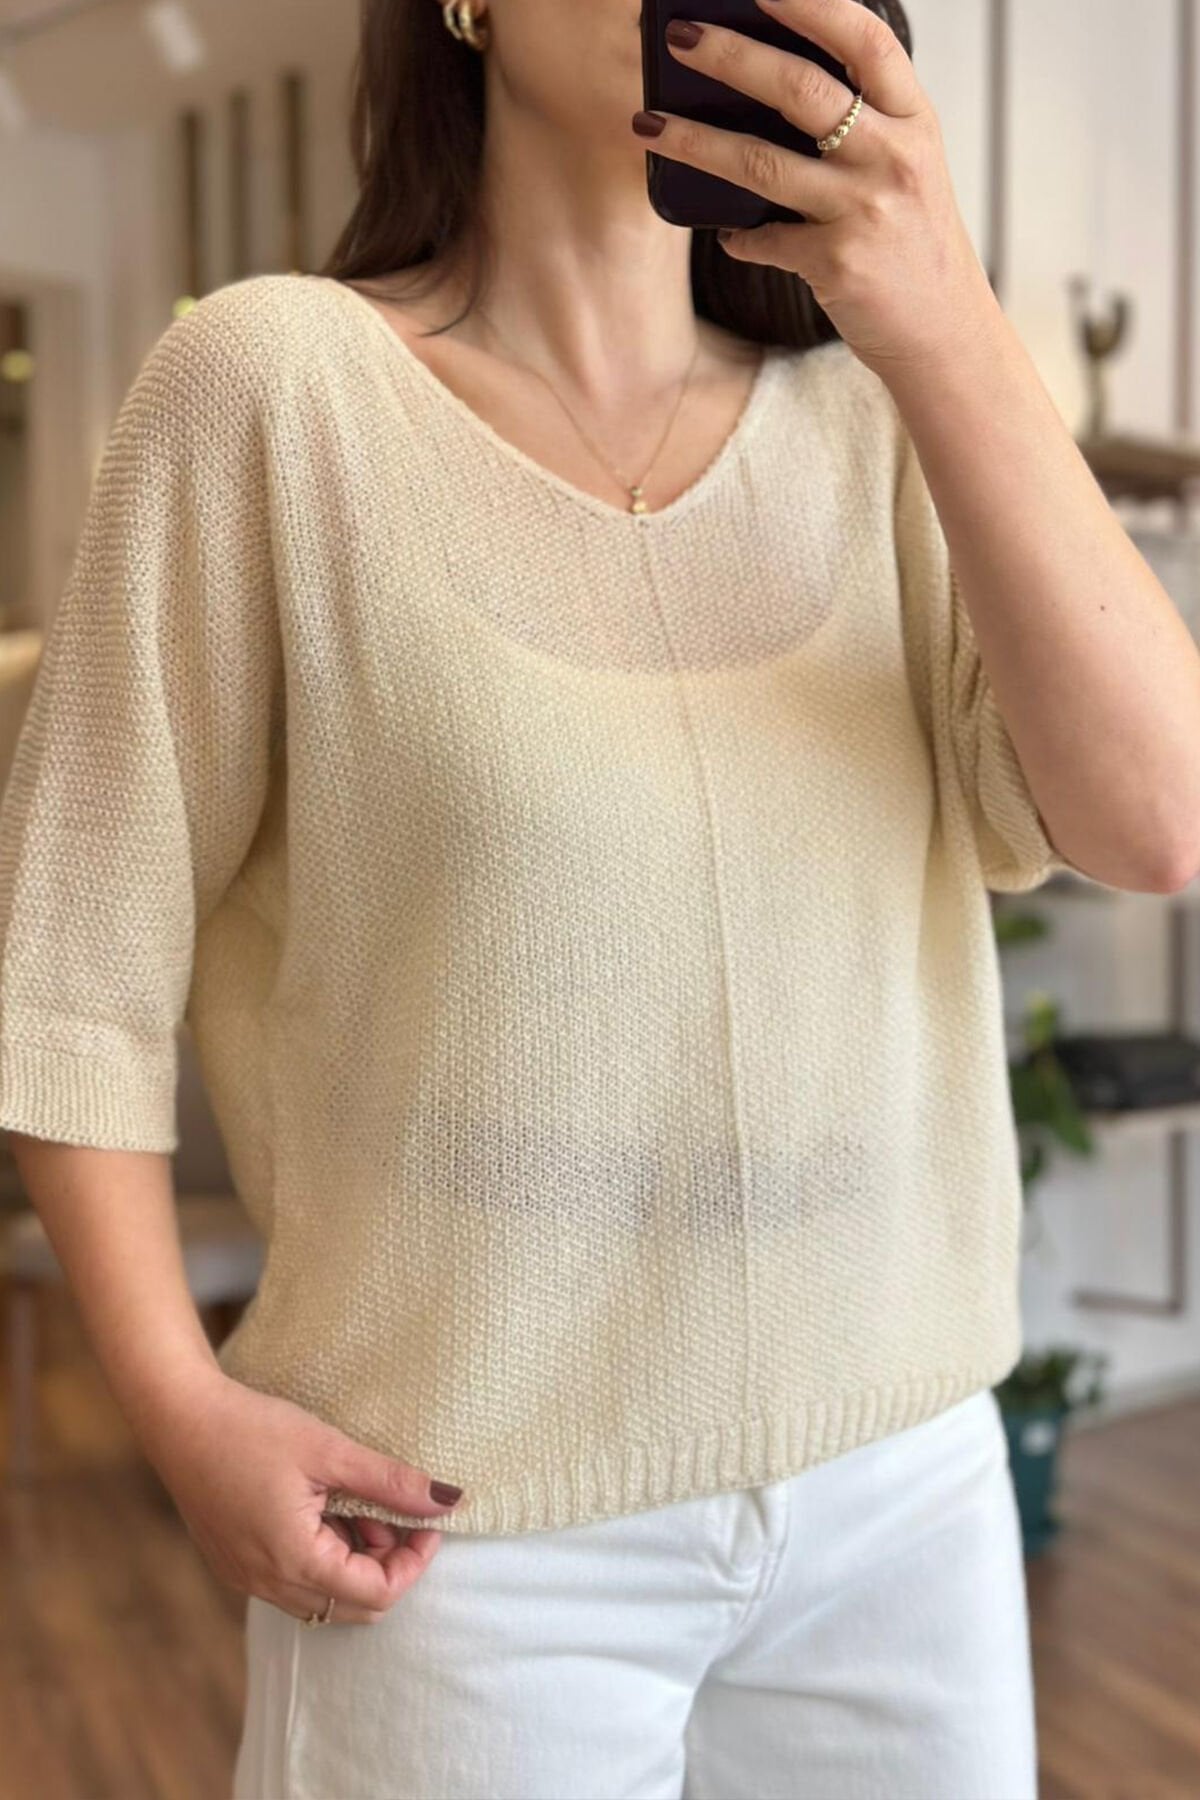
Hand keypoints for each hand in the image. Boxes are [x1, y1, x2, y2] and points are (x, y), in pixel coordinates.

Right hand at [144, 1369, 463, 1624]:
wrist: (180, 1419)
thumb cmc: (252, 1429)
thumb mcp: (330, 1450)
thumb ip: (390, 1482)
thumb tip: (447, 1501)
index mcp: (294, 1561)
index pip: (376, 1595)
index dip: (414, 1564)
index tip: (427, 1522)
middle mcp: (269, 1584)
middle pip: (353, 1606)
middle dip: (388, 1565)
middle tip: (396, 1513)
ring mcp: (248, 1579)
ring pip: (324, 1596)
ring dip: (356, 1560)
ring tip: (358, 1501)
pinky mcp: (237, 1565)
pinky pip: (295, 1582)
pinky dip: (324, 1556)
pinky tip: (325, 1506)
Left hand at [638, 0, 996, 374]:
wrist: (945, 332)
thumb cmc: (914, 241)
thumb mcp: (907, 166)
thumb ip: (861, 126)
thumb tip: (765, 88)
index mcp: (913, 119)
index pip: (863, 40)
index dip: (809, 4)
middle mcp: (893, 156)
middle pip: (799, 89)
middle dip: (730, 56)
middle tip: (679, 37)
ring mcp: (864, 211)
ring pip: (762, 163)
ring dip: (695, 141)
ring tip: (648, 124)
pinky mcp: (837, 264)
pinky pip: (763, 241)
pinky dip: (737, 238)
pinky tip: (726, 234)